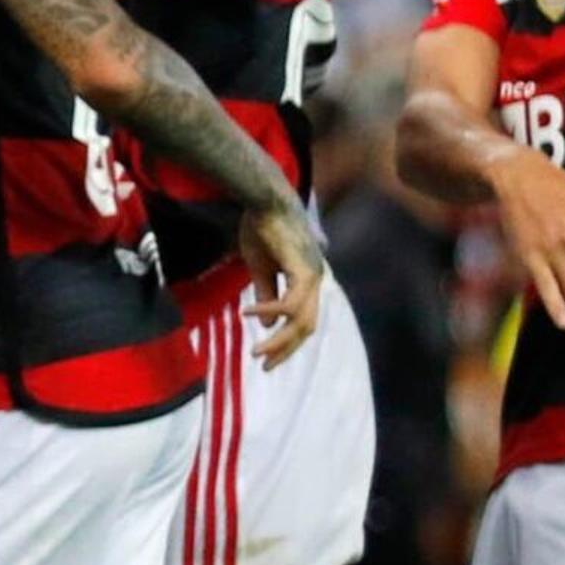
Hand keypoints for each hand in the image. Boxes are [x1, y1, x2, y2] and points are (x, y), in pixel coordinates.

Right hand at [237, 203, 326, 369]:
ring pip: (301, 320)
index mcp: (307, 279)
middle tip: (265, 365)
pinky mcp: (302, 269)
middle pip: (307, 326)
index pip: (303, 319)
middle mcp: (315, 280)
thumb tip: (269, 324)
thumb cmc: (261, 227)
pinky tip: (250, 315)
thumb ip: (266, 294)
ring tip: (257, 352)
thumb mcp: (261, 267)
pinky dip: (271, 311)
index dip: (287, 340)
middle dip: (286, 349)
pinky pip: (290, 302)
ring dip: (279, 340)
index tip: (267, 356)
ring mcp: (312, 275)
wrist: (265, 198)